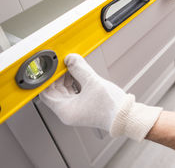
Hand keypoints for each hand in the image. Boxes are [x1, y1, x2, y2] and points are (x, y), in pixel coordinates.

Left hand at [40, 54, 161, 141]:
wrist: (126, 116)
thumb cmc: (111, 107)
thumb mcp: (93, 82)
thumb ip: (80, 68)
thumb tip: (71, 59)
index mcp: (65, 110)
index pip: (46, 93)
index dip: (48, 79)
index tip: (53, 68)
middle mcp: (69, 112)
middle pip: (55, 92)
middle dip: (59, 77)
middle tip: (64, 64)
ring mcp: (77, 110)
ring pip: (65, 92)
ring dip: (67, 79)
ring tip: (73, 67)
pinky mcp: (85, 107)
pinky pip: (75, 93)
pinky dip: (75, 83)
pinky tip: (81, 75)